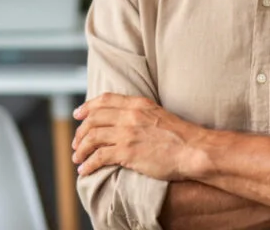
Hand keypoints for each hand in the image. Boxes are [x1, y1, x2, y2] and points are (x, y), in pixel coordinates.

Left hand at [72, 93, 203, 179]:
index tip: (78, 115)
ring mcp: (127, 133)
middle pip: (94, 119)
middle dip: (81, 132)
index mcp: (138, 104)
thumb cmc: (181, 137)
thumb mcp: (158, 114)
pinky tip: (85, 170)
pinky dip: (88, 164)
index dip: (88, 107)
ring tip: (77, 158)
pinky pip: (99, 156)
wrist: (194, 150)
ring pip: (92, 137)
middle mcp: (129, 115)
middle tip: (76, 143)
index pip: (105, 100)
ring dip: (81, 148)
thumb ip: (140, 114)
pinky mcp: (127, 152)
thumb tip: (124, 120)